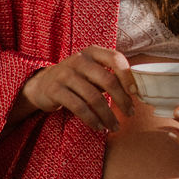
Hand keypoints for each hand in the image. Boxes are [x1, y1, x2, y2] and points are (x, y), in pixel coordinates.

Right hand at [20, 48, 135, 133]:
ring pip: (94, 98)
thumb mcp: (92, 71)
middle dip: (122, 100)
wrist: (42, 85)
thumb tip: (136, 92)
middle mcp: (79, 60)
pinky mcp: (55, 90)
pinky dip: (91, 119)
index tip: (135, 93)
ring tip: (114, 126)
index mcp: (92, 52)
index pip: (115, 58)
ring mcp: (65, 74)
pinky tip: (98, 126)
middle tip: (129, 114)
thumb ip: (110, 76)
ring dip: (107, 115)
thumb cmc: (76, 80)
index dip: (128, 76)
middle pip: (107, 80)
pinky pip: (79, 107)